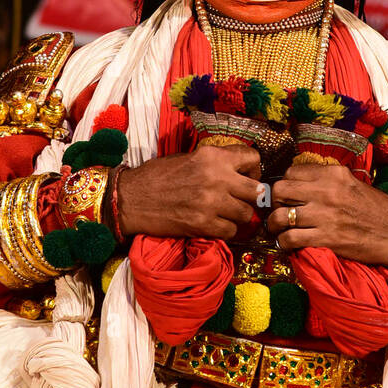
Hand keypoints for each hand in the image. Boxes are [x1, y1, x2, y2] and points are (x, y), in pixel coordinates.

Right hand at [114, 144, 262, 240]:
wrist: (131, 198)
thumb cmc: (157, 176)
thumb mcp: (188, 158)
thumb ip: (215, 163)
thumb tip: (238, 171)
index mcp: (212, 156)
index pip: (253, 158)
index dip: (254, 169)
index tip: (247, 177)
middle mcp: (216, 177)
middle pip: (256, 190)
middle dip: (251, 196)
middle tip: (241, 200)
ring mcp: (211, 202)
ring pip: (246, 214)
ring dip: (239, 216)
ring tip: (226, 214)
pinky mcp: (203, 224)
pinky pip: (231, 231)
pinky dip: (226, 230)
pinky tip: (215, 225)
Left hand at [268, 162, 387, 265]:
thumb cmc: (374, 208)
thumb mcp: (352, 183)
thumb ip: (326, 180)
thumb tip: (299, 182)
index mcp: (333, 174)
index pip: (291, 172)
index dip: (285, 184)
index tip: (287, 194)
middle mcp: (326, 191)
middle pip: (280, 190)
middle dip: (275, 202)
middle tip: (279, 209)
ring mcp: (325, 215)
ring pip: (281, 216)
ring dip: (275, 224)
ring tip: (279, 228)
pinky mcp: (326, 238)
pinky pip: (290, 239)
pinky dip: (284, 243)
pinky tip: (288, 243)